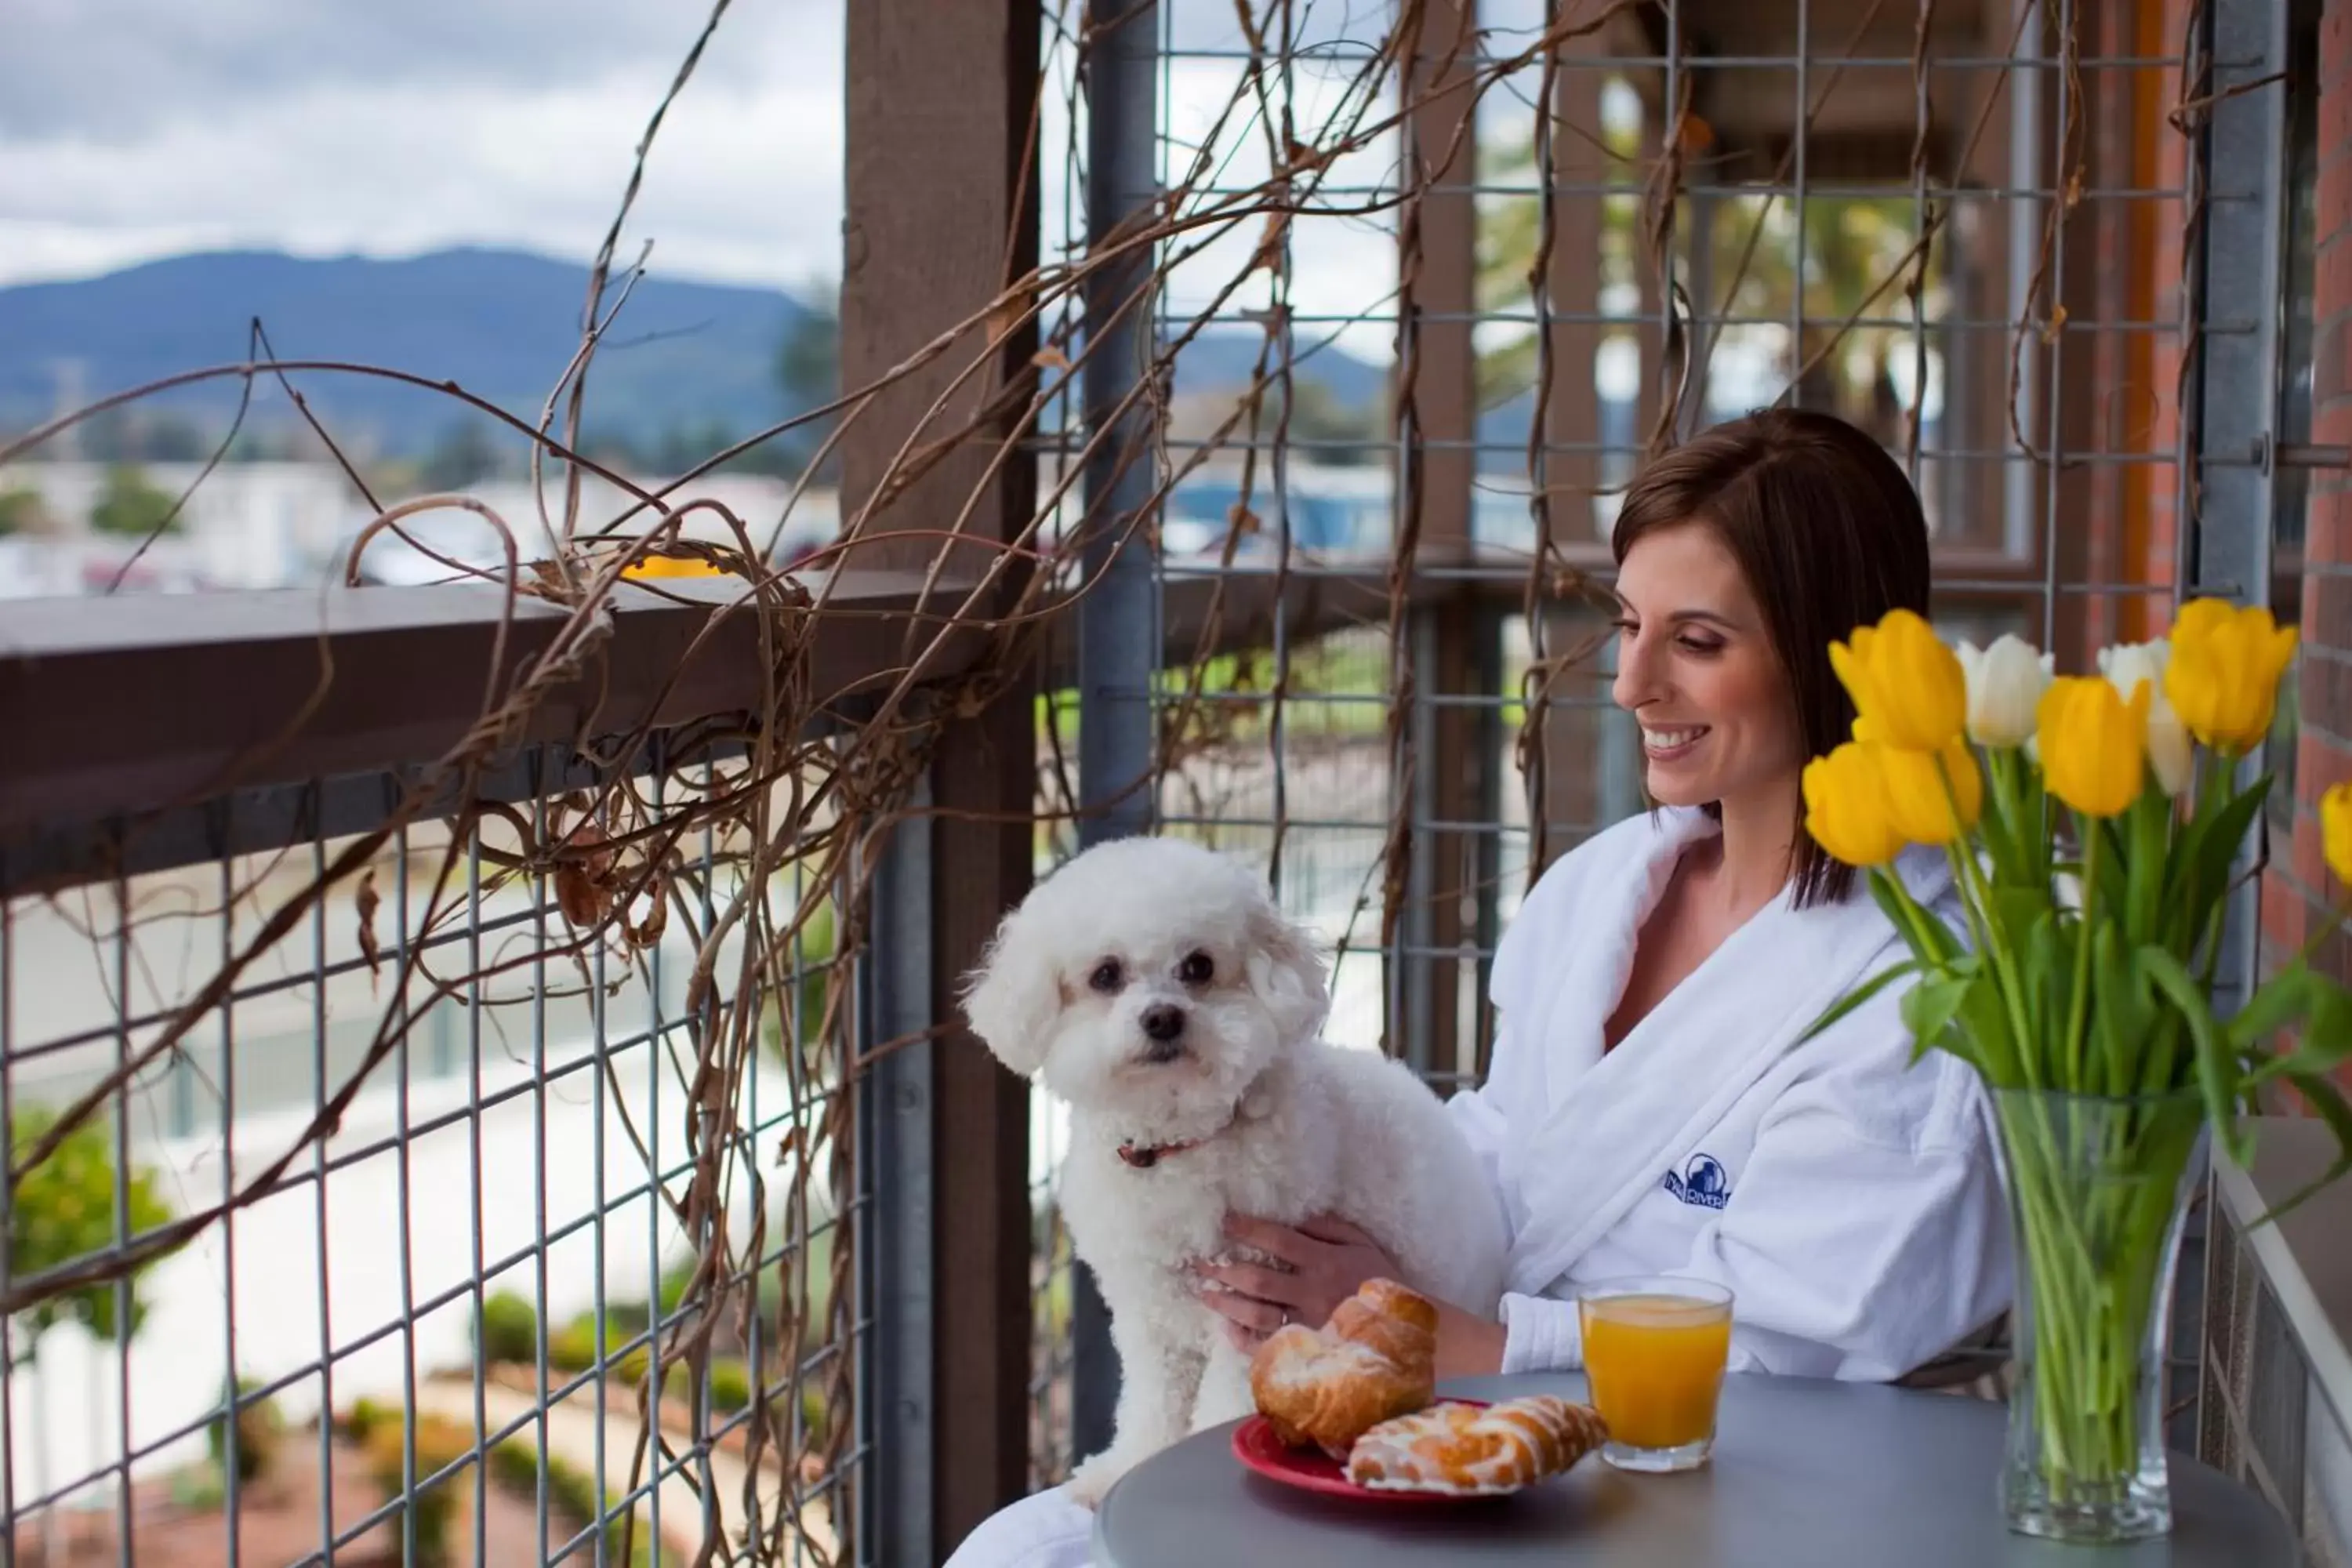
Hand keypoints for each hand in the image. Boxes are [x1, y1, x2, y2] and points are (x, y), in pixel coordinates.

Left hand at [1194, 1213, 1402, 1354]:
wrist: (1402, 1332)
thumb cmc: (1381, 1283)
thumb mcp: (1362, 1244)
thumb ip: (1329, 1228)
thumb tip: (1295, 1218)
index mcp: (1324, 1262)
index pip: (1278, 1240)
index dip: (1248, 1229)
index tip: (1224, 1222)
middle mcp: (1311, 1293)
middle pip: (1257, 1279)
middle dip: (1224, 1269)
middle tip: (1198, 1262)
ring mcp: (1306, 1326)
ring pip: (1256, 1314)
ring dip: (1225, 1303)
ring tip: (1204, 1293)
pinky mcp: (1305, 1352)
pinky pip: (1266, 1347)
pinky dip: (1243, 1338)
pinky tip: (1227, 1328)